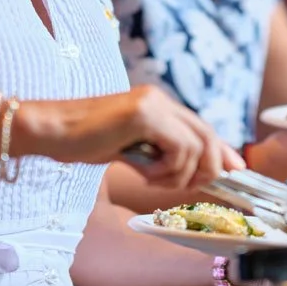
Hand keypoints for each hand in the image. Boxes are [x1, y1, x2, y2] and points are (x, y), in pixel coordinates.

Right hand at [29, 87, 242, 189]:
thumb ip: (160, 154)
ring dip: (179, 174)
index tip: (235, 169)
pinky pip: (178, 148)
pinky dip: (167, 169)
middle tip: (197, 186)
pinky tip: (143, 172)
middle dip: (210, 166)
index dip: (221, 149)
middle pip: (206, 134)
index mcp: (157, 103)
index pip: (201, 127)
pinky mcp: (144, 114)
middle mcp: (159, 99)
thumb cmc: (83, 143)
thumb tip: (193, 171)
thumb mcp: (130, 150)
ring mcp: (153, 103)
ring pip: (194, 146)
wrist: (51, 131)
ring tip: (151, 179)